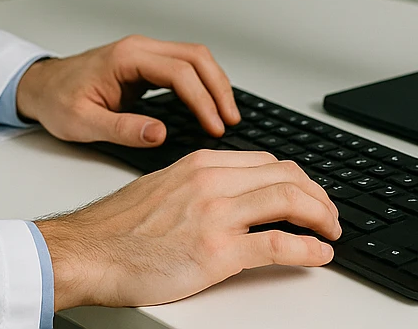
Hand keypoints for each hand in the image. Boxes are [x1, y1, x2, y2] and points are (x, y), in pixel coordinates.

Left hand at [15, 35, 239, 146]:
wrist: (41, 86)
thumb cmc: (57, 101)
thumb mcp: (84, 123)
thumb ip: (123, 129)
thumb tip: (159, 134)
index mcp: (126, 57)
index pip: (179, 72)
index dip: (202, 100)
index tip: (215, 126)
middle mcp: (139, 48)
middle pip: (196, 57)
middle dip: (218, 88)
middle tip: (231, 120)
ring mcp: (144, 53)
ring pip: (194, 58)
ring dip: (214, 83)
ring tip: (227, 115)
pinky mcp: (146, 64)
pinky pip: (184, 66)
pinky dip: (202, 83)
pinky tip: (210, 105)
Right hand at [36, 149, 339, 308]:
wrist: (86, 252)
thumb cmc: (115, 229)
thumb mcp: (161, 189)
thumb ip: (197, 187)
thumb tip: (228, 198)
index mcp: (199, 164)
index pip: (266, 161)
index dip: (297, 179)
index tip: (308, 194)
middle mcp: (211, 182)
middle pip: (285, 176)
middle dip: (318, 195)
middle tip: (329, 215)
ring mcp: (216, 214)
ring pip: (289, 201)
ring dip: (321, 218)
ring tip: (331, 233)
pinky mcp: (217, 251)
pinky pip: (278, 244)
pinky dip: (307, 250)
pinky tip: (319, 256)